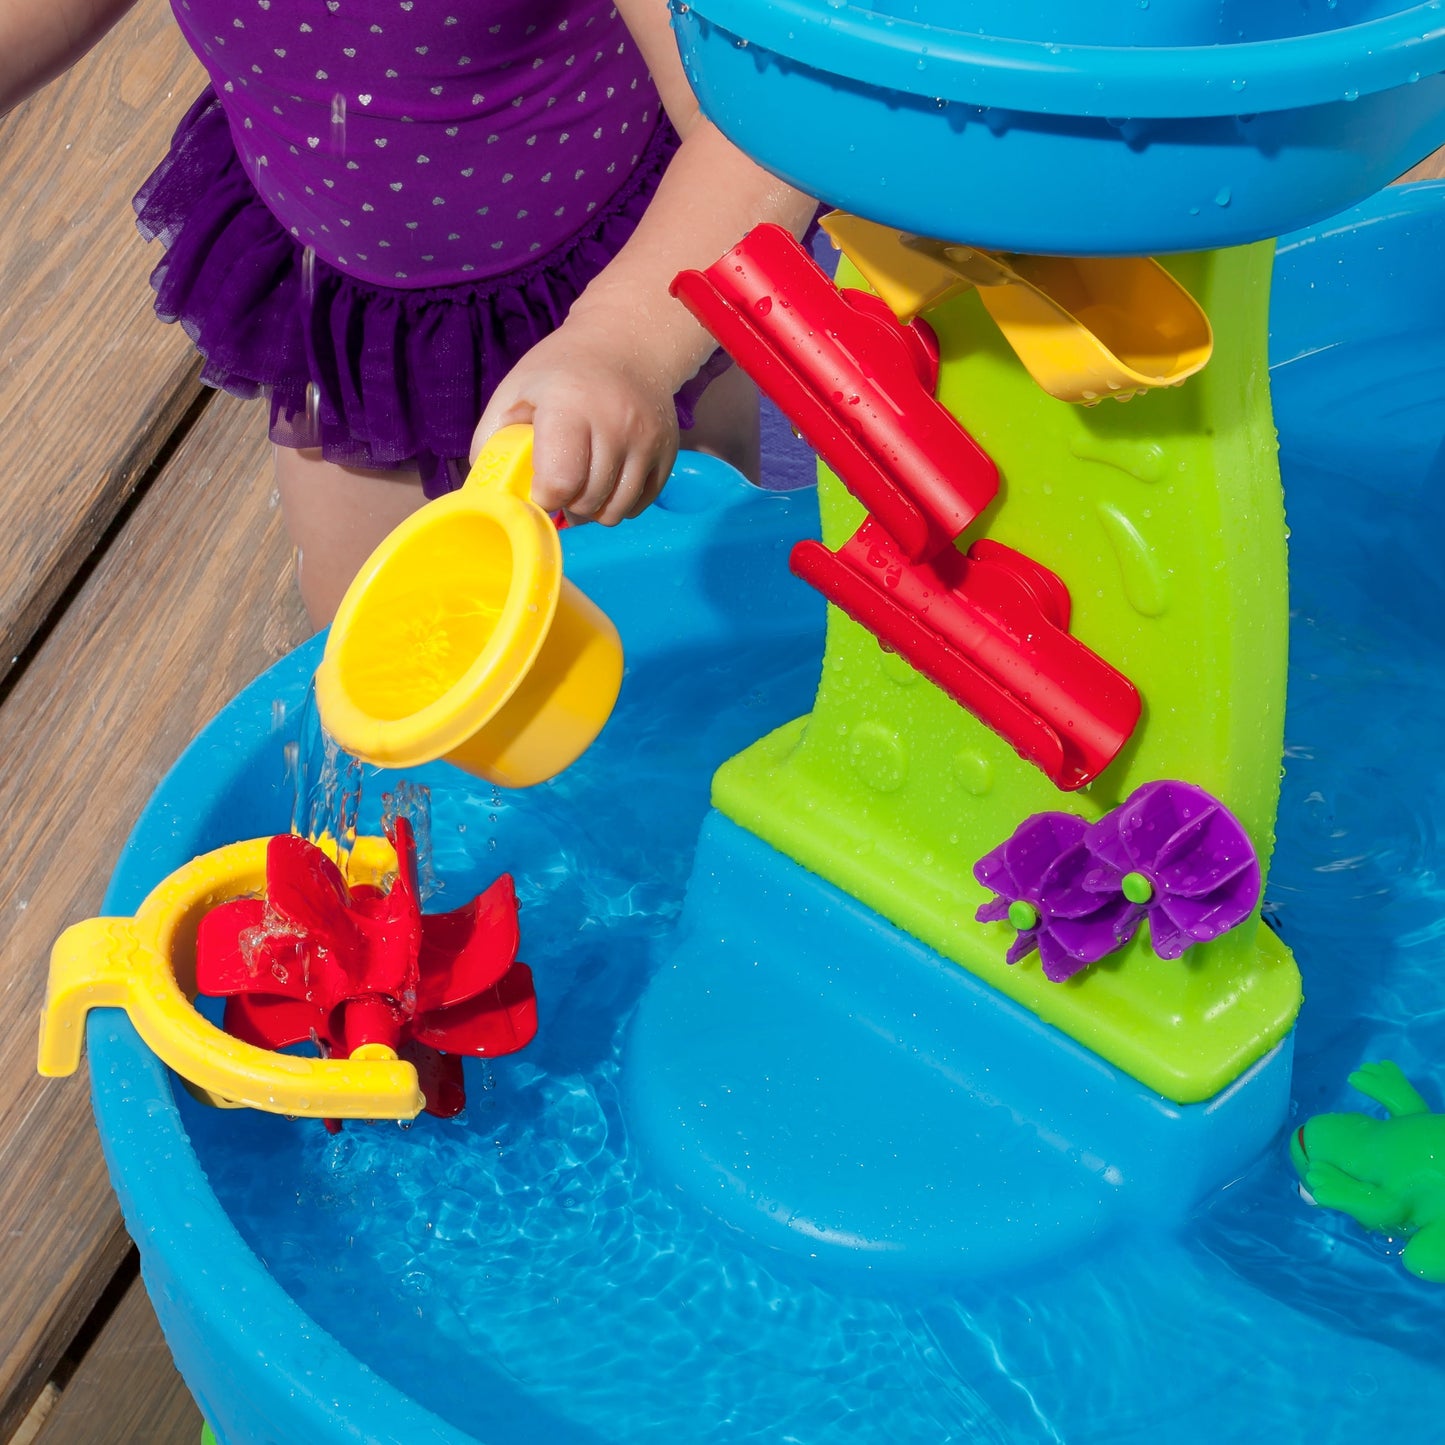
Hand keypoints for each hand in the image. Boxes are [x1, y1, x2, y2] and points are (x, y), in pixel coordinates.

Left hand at [471, 317, 677, 525]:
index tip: (537, 487)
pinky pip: (639, 504)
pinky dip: (618, 503)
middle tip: (558, 484)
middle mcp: (616, 425)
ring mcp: (647, 441)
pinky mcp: (667, 453)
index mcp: (570, 407)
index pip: (559, 483)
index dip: (542, 497)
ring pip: (615, 512)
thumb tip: (489, 489)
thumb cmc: (561, 370)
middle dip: (566, 504)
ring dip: (592, 510)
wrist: (627, 343)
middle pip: (587, 502)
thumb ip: (491, 438)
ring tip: (581, 486)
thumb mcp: (516, 389)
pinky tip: (606, 480)